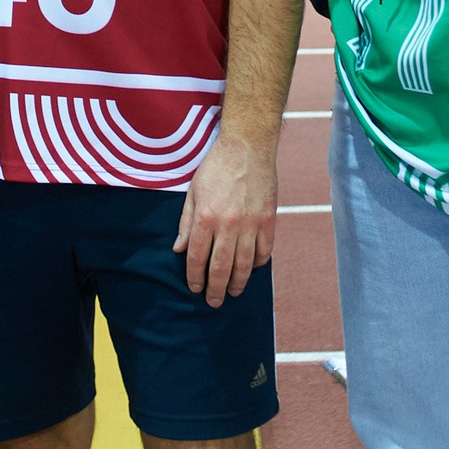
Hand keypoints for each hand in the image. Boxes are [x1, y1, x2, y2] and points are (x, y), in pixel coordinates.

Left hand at [174, 137, 276, 307]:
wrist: (247, 146)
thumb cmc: (216, 167)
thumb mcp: (193, 192)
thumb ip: (186, 222)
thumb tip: (179, 249)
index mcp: (206, 217)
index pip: (198, 258)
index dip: (195, 277)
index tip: (195, 288)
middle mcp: (228, 224)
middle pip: (221, 268)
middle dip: (215, 289)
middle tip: (213, 302)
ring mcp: (251, 224)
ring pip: (245, 265)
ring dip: (238, 283)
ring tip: (233, 293)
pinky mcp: (268, 221)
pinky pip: (264, 252)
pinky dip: (258, 264)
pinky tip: (251, 268)